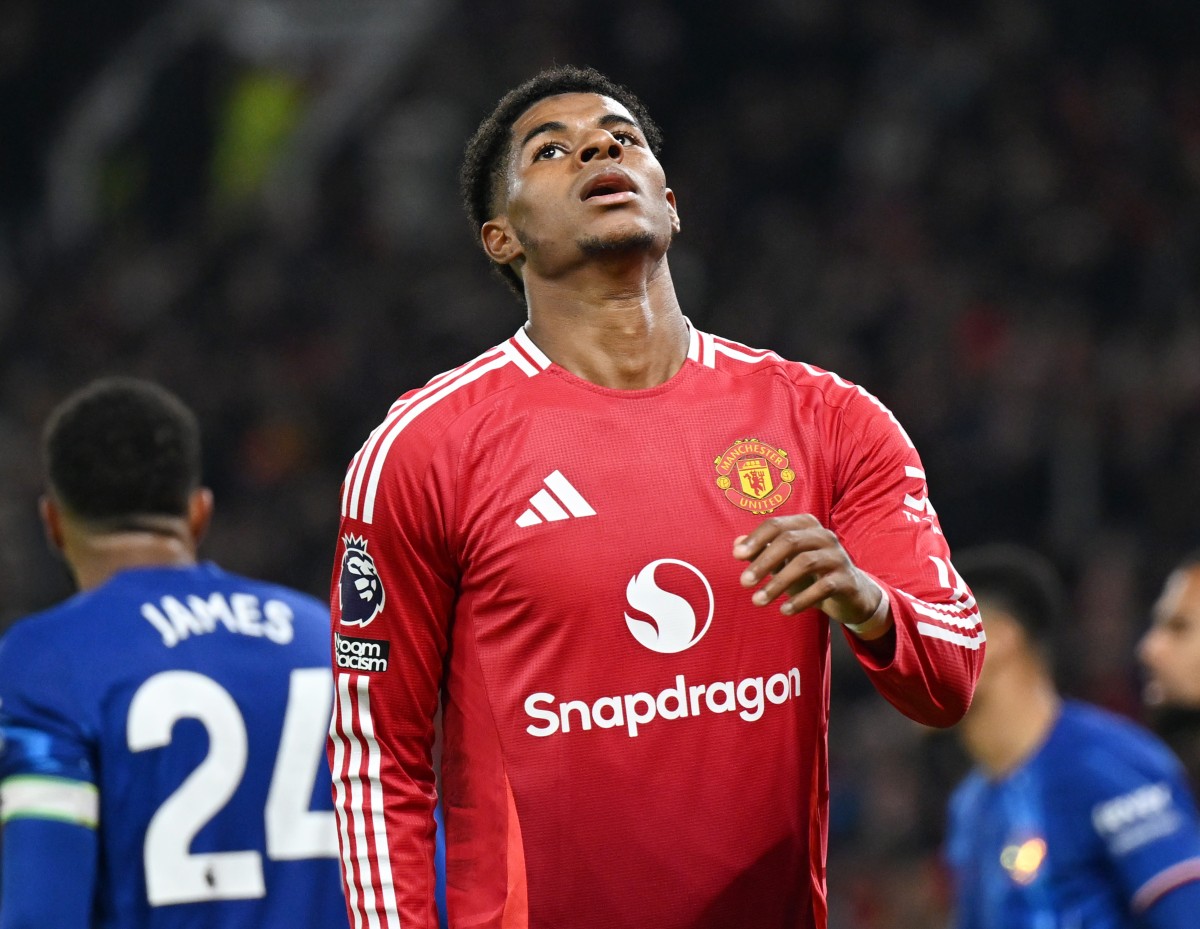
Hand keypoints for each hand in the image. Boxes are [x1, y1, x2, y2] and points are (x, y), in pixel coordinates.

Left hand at [732, 514, 887, 630]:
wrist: (851, 595)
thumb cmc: (811, 574)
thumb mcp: (784, 562)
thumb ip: (761, 551)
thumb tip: (736, 545)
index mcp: (806, 525)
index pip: (777, 525)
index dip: (756, 539)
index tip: (736, 556)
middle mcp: (824, 536)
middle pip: (790, 541)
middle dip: (764, 562)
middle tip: (744, 582)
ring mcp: (838, 556)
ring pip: (805, 563)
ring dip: (778, 583)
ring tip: (758, 601)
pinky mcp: (847, 579)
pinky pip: (822, 587)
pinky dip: (801, 599)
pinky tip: (784, 610)